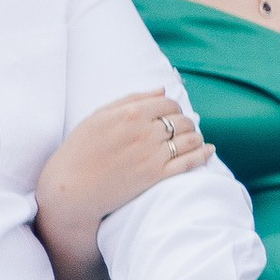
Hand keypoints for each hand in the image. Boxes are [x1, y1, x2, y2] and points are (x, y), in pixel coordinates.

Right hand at [36, 90, 209, 256]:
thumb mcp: (98, 117)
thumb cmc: (80, 151)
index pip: (168, 103)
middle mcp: (145, 132)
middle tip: (182, 128)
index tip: (171, 114)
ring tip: (195, 139)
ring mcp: (152, 155)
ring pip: (189, 139)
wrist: (70, 189)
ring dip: (196, 136)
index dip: (173, 108)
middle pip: (182, 120)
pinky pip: (189, 162)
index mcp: (130, 113)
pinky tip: (208, 151)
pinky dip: (203, 154)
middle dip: (185, 122)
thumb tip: (162, 90)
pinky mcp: (156, 176)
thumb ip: (131, 100)